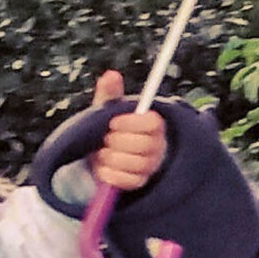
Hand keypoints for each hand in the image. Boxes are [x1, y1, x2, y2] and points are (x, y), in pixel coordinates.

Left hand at [92, 69, 166, 191]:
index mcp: (153, 125)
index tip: (112, 122)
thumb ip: (110, 93)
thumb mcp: (108, 109)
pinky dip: (111, 174)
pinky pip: (128, 181)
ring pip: (136, 164)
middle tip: (104, 139)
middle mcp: (157, 146)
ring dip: (112, 158)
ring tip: (102, 153)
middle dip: (118, 142)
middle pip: (144, 145)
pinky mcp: (139, 182)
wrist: (102, 155)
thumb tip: (110, 75)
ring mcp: (149, 165)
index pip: (153, 123)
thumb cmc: (109, 129)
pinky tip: (102, 168)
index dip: (132, 123)